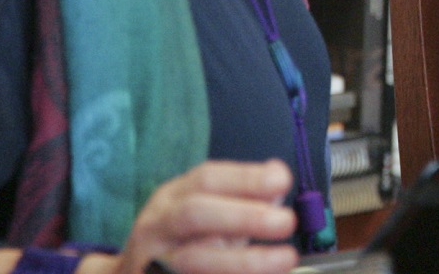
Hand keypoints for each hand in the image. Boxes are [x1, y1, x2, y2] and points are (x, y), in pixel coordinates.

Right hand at [111, 160, 298, 273]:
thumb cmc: (184, 241)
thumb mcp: (210, 211)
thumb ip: (244, 196)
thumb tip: (277, 177)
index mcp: (173, 197)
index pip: (206, 178)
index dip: (246, 178)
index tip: (283, 181)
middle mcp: (157, 225)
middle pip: (194, 214)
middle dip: (244, 216)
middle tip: (287, 222)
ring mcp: (151, 261)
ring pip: (192, 261)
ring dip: (244, 262)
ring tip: (286, 259)